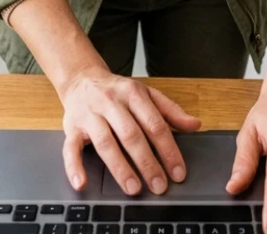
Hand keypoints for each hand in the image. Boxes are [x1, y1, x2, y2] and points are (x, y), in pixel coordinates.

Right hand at [60, 66, 201, 195]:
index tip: (178, 172)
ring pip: (106, 142)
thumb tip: (195, 125)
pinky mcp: (71, 127)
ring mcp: (90, 115)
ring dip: (120, 167)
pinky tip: (82, 182)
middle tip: (159, 186)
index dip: (168, 149)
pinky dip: (74, 167)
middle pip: (131, 134)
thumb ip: (170, 111)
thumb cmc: (117, 91)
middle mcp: (111, 103)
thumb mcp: (146, 94)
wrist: (82, 78)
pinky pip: (70, 148)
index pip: (155, 124)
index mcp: (133, 94)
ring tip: (134, 188)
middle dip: (147, 162)